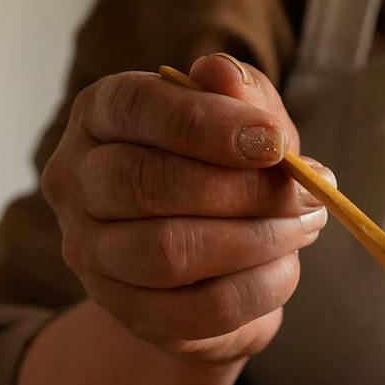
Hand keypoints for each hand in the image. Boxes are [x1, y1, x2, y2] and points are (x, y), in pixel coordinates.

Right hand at [40, 54, 329, 363]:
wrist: (209, 265)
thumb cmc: (225, 171)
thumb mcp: (243, 121)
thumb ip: (239, 92)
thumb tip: (221, 72)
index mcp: (99, 116)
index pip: (135, 108)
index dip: (206, 124)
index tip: (274, 143)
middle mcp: (77, 182)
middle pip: (146, 183)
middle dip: (241, 189)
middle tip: (307, 193)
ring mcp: (93, 254)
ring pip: (169, 252)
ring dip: (255, 239)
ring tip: (304, 226)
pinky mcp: (128, 312)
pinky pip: (199, 308)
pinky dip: (257, 288)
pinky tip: (285, 266)